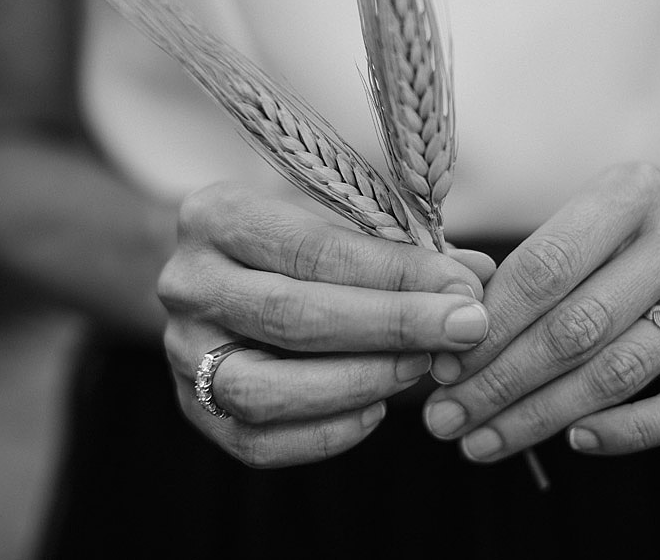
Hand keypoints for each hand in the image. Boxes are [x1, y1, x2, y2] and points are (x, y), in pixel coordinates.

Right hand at [158, 182, 494, 467]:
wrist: (212, 274)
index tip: (463, 290)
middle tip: (463, 332)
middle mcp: (187, 284)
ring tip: (421, 368)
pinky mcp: (192, 408)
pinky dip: (325, 435)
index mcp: (217, 217)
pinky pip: (256, 442)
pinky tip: (376, 411)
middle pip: (292, 318)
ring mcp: (181, 353)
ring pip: (266, 390)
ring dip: (359, 383)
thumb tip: (479, 278)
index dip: (395, 275)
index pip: (314, 251)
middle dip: (392, 328)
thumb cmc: (290, 243)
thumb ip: (401, 248)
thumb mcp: (334, 222)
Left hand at [422, 163, 659, 460]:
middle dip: (501, 382)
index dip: (488, 326)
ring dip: (543, 415)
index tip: (443, 368)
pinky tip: (576, 442)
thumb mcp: (579, 221)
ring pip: (622, 370)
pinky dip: (629, 432)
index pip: (544, 268)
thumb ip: (519, 271)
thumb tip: (448, 337)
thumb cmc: (623, 235)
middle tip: (448, 419)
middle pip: (577, 328)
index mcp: (630, 192)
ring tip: (485, 441)